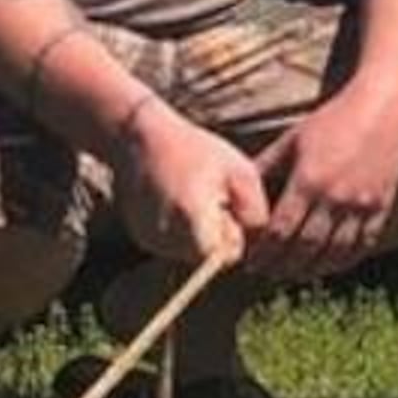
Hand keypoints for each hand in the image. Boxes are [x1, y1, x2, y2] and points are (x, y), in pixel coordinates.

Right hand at [118, 102, 265, 264]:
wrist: (143, 139)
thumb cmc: (198, 151)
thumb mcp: (241, 172)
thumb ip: (256, 212)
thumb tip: (256, 241)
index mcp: (192, 216)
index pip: (224, 256)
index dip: (232, 236)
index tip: (227, 208)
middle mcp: (166, 234)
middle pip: (206, 258)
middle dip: (215, 237)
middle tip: (211, 201)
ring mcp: (150, 239)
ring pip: (188, 255)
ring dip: (197, 236)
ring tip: (193, 200)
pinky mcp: (141, 238)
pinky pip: (171, 248)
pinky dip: (179, 234)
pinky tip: (177, 204)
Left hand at [251, 88, 397, 281]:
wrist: (381, 108)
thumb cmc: (333, 120)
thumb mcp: (293, 139)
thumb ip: (266, 166)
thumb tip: (239, 188)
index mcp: (308, 179)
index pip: (281, 230)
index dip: (264, 252)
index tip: (252, 262)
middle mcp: (335, 197)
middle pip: (305, 248)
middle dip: (283, 266)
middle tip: (268, 274)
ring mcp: (361, 205)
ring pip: (334, 253)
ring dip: (312, 270)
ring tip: (295, 274)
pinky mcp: (381, 207)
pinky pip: (363, 245)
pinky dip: (345, 261)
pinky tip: (330, 265)